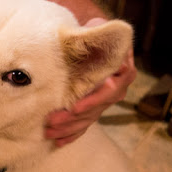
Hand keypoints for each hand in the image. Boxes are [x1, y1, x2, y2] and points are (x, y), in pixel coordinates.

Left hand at [45, 18, 136, 146]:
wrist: (93, 39)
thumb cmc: (92, 32)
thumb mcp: (96, 29)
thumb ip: (97, 33)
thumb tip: (94, 30)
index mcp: (122, 70)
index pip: (110, 89)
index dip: (93, 100)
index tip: (74, 107)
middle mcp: (118, 87)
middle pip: (97, 108)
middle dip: (73, 118)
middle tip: (52, 122)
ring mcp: (107, 100)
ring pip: (89, 118)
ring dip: (69, 127)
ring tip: (49, 132)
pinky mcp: (95, 108)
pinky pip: (86, 124)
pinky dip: (72, 134)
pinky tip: (59, 142)